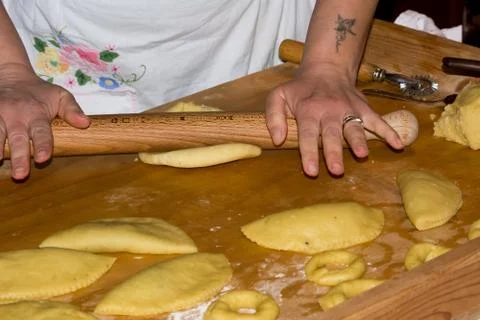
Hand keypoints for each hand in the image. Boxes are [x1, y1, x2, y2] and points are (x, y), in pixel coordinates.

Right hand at [0, 63, 89, 179]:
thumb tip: (85, 123)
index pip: (41, 132)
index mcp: (37, 114)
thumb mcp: (60, 96)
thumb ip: (72, 110)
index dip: (43, 145)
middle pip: (18, 139)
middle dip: (19, 157)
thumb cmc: (40, 92)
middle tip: (20, 175)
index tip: (44, 158)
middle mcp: (16, 116)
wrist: (11, 75)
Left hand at [266, 65, 403, 176]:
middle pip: (332, 134)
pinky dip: (389, 131)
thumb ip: (273, 117)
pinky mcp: (363, 108)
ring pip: (354, 127)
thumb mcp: (278, 96)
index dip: (309, 153)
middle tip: (337, 170)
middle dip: (334, 152)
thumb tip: (278, 140)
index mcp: (309, 111)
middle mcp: (330, 111)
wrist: (326, 68)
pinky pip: (378, 120)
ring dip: (359, 141)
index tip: (311, 171)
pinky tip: (398, 145)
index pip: (308, 134)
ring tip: (362, 155)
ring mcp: (349, 109)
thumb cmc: (300, 89)